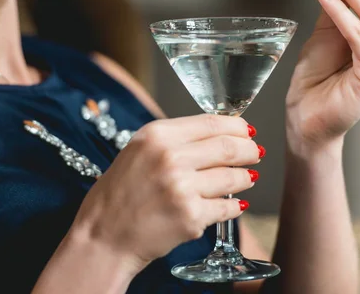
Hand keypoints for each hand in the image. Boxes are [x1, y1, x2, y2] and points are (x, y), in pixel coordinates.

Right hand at [70, 114, 261, 270]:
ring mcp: (182, 188)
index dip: (237, 127)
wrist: (103, 236)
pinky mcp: (191, 218)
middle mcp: (170, 158)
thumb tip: (218, 134)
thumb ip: (175, 139)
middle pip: (228, 147)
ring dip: (245, 178)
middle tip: (256, 153)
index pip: (212, 123)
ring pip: (232, 178)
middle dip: (249, 150)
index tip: (248, 131)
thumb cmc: (119, 193)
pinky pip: (226, 208)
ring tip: (248, 178)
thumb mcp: (139, 150)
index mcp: (156, 135)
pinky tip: (234, 205)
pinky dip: (234, 207)